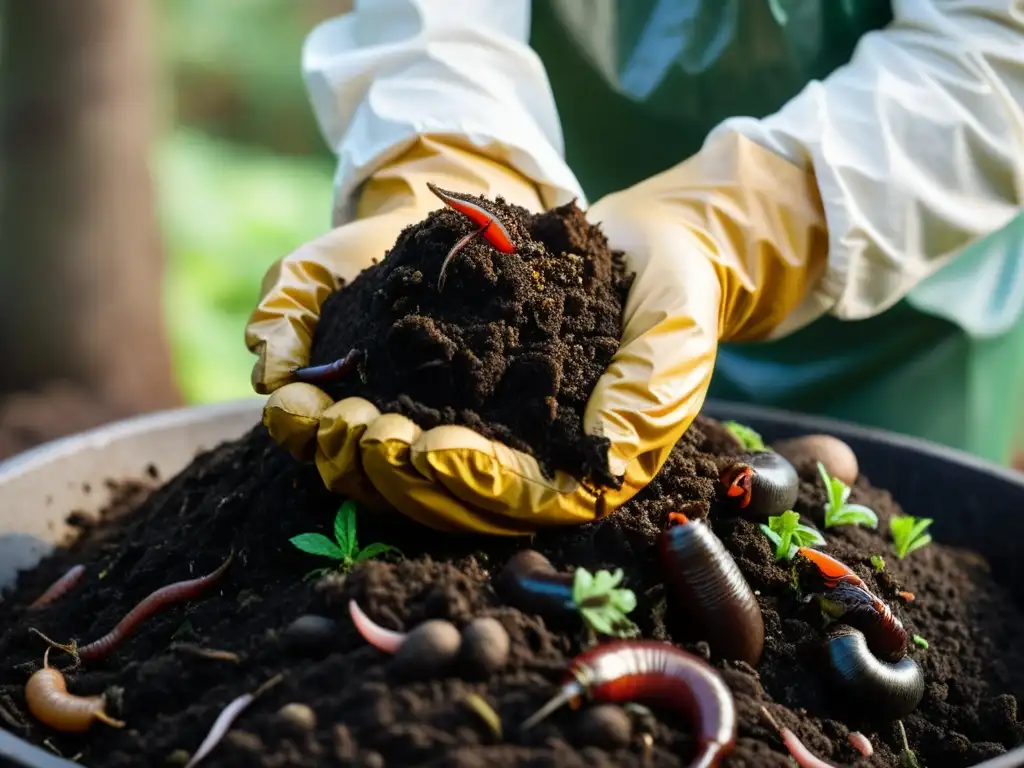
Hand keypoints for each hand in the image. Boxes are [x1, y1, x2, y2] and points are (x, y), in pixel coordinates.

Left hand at [247, 133, 826, 534]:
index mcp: (576, 471)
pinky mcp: (452, 395)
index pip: (516, 498)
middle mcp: (523, 464)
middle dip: (393, 472)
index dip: (468, 482)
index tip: (426, 449)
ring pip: (408, 468)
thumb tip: (602, 465)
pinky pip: (395, 415)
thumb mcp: (672, 340)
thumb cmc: (670, 301)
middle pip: (447, 496)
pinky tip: (303, 393)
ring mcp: (483, 432)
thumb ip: (645, 401)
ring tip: (316, 416)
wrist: (649, 253)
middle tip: (352, 432)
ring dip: (355, 452)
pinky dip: (346, 409)